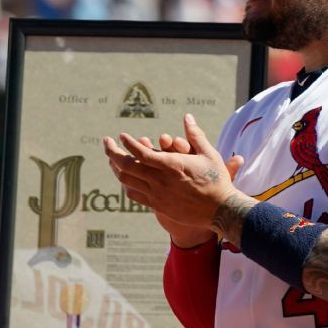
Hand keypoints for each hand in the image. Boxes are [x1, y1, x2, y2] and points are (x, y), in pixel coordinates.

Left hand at [102, 114, 242, 236]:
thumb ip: (195, 135)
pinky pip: (134, 194)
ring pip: (126, 181)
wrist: (221, 211)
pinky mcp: (157, 206)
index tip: (122, 135)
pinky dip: (126, 183)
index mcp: (171, 165)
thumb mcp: (209, 154)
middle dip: (111, 152)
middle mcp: (160, 181)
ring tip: (112, 158)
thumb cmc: (217, 180)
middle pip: (126, 166)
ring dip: (116, 168)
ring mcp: (157, 195)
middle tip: (106, 142)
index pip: (140, 153)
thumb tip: (187, 117)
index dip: (127, 143)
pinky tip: (125, 176)